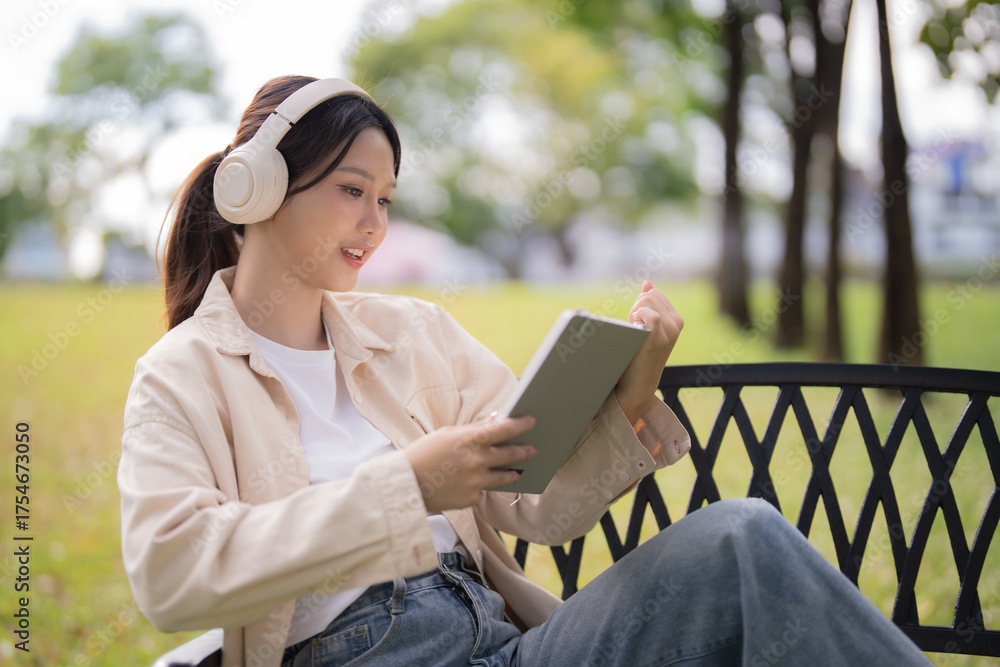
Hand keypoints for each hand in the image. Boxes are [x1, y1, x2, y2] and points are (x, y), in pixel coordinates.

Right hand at [403, 415, 537, 511]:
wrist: (406, 483)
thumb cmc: (424, 453)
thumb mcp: (447, 434)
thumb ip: (473, 429)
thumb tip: (496, 420)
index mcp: (469, 440)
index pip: (504, 429)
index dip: (521, 424)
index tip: (533, 420)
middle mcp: (477, 461)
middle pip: (510, 454)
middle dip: (525, 451)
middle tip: (534, 449)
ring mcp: (475, 481)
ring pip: (504, 477)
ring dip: (512, 473)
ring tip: (517, 471)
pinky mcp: (471, 498)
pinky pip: (482, 491)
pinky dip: (479, 487)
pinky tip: (471, 484)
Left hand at [616, 281, 683, 424]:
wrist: (638, 384)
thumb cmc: (638, 354)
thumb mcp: (646, 326)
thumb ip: (648, 304)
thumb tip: (647, 283)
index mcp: (676, 319)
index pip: (654, 293)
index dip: (640, 305)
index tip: (638, 323)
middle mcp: (676, 323)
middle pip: (648, 295)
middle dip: (636, 308)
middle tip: (635, 330)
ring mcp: (670, 331)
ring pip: (646, 301)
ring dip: (634, 314)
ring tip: (635, 333)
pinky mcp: (659, 339)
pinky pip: (650, 315)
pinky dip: (639, 317)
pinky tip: (635, 328)